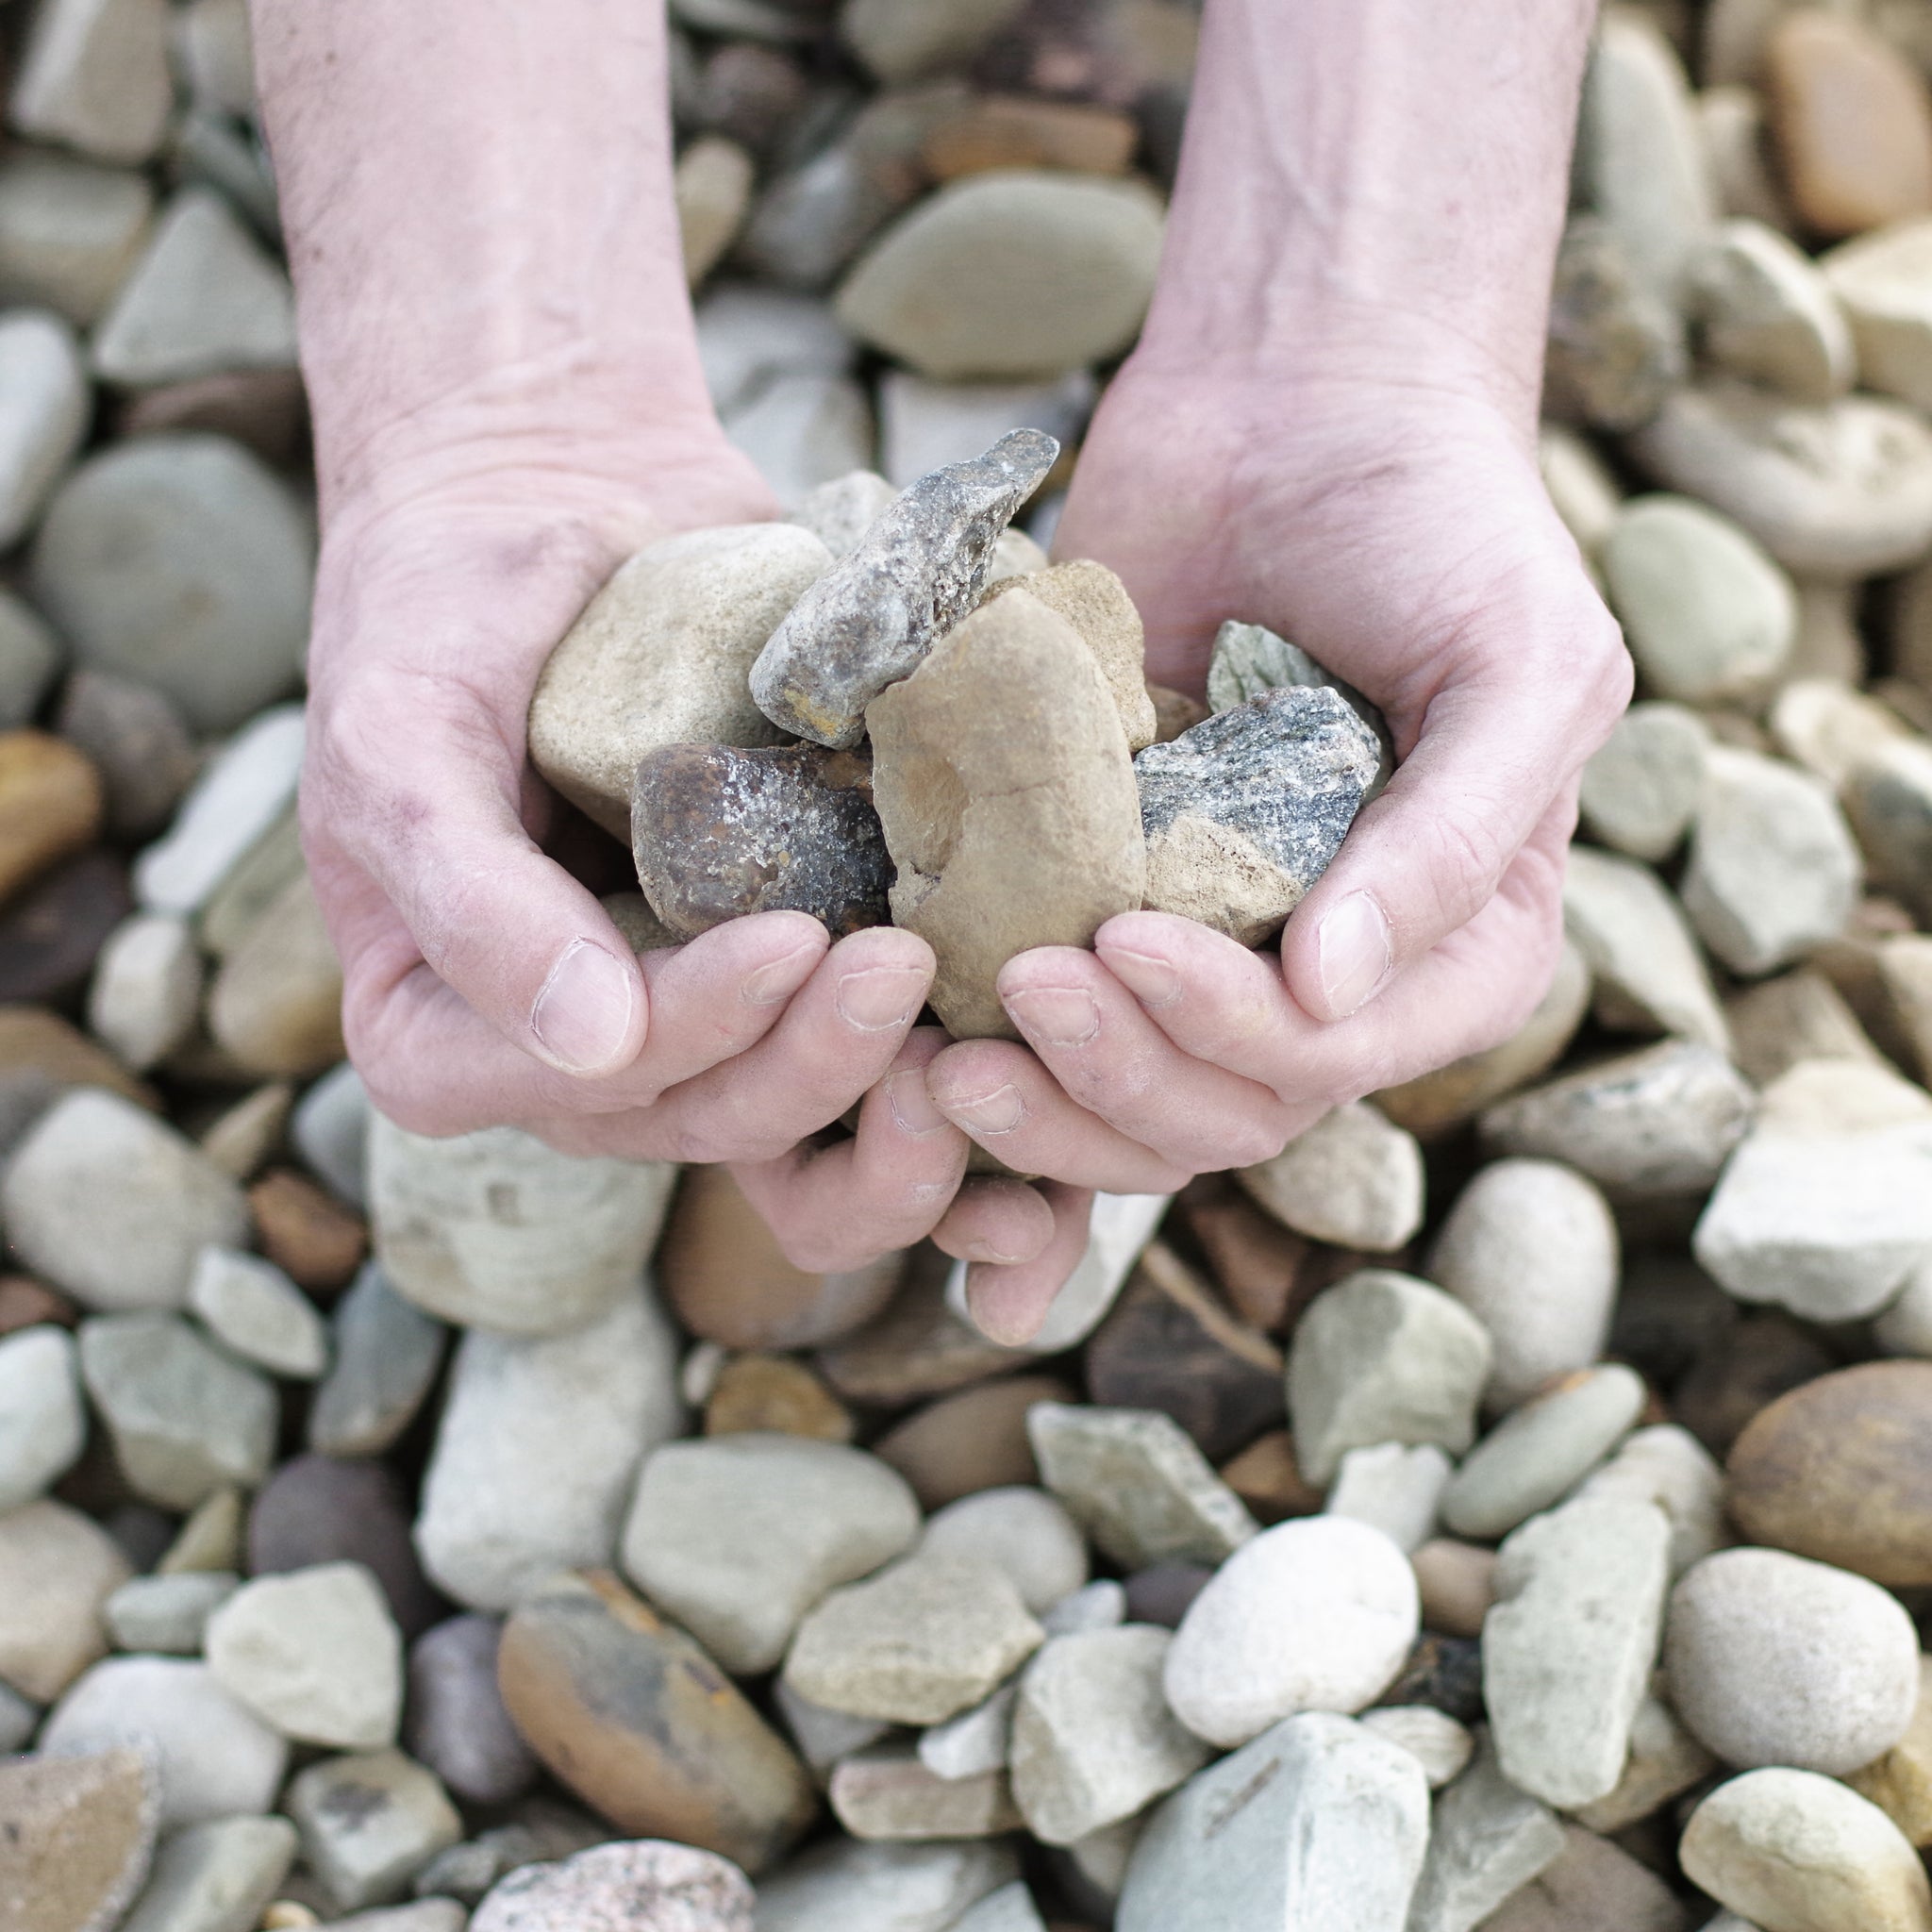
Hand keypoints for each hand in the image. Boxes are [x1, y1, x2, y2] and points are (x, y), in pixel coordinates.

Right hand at [304, 428, 1006, 1270]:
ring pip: (797, 1123)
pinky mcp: (781, 971)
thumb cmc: (444, 606)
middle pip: (708, 1117)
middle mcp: (572, 1055)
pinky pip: (854, 1064)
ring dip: (892, 1105)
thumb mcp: (402, 734)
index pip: (588, 1085)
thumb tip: (594, 1047)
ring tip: (981, 1040)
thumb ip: (470, 895)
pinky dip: (939, 1088)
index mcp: (444, 1034)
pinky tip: (1014, 1061)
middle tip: (909, 964)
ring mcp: (687, 1018)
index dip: (696, 1034)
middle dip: (815, 1064)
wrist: (554, 501)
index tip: (792, 939)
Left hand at [921, 361, 1631, 1335]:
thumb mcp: (1518, 665)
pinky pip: (1042, 1019)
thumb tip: (1333, 993)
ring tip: (944, 1057)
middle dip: (1119, 1076)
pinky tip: (908, 1050)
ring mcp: (1204, 939)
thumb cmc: (1440, 524)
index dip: (1231, 1035)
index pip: (1336, 1056)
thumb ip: (1457, 835)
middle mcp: (1326, 972)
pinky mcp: (1092, 893)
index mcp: (1450, 948)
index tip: (1126, 945)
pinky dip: (981, 1051)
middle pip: (1224, 1107)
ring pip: (1125, 1096)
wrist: (1295, 397)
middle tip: (1021, 989)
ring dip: (1041, 1101)